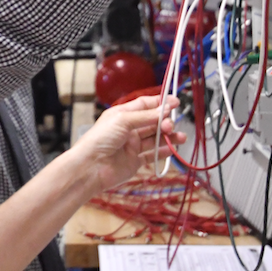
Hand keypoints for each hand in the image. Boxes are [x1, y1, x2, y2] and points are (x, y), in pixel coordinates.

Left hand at [69, 94, 185, 193]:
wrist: (90, 167)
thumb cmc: (100, 139)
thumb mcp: (123, 120)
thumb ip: (145, 116)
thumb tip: (164, 110)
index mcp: (123, 115)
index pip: (145, 105)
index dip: (160, 103)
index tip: (175, 103)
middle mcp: (128, 129)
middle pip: (152, 122)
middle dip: (164, 122)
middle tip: (170, 126)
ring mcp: (132, 146)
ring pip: (155, 139)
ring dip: (169, 137)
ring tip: (180, 138)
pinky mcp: (134, 162)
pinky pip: (152, 155)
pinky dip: (163, 152)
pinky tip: (172, 149)